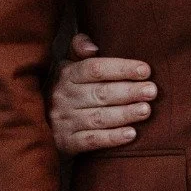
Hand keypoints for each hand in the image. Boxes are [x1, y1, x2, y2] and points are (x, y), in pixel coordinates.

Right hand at [49, 34, 155, 154]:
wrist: (37, 122)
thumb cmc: (64, 88)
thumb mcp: (66, 64)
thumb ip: (79, 48)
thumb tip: (92, 46)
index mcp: (66, 75)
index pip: (95, 68)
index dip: (121, 68)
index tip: (145, 70)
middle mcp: (64, 97)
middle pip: (100, 93)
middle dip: (129, 91)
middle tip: (152, 91)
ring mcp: (64, 121)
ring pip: (98, 117)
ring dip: (124, 114)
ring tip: (146, 110)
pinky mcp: (66, 143)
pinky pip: (91, 141)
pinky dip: (112, 138)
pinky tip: (131, 134)